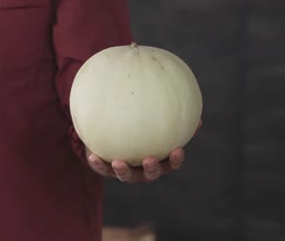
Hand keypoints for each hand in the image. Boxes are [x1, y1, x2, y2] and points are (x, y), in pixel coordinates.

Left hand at [86, 120, 202, 182]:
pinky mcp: (106, 169)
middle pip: (150, 174)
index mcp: (159, 159)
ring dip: (123, 171)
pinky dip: (98, 164)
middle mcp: (143, 169)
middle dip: (151, 169)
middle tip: (149, 159)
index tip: (178, 150)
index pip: (171, 163)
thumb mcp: (153, 120)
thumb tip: (191, 108)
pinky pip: (102, 168)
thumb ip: (171, 116)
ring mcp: (125, 171)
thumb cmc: (140, 125)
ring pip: (126, 176)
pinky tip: (92, 157)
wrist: (112, 134)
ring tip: (118, 162)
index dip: (175, 160)